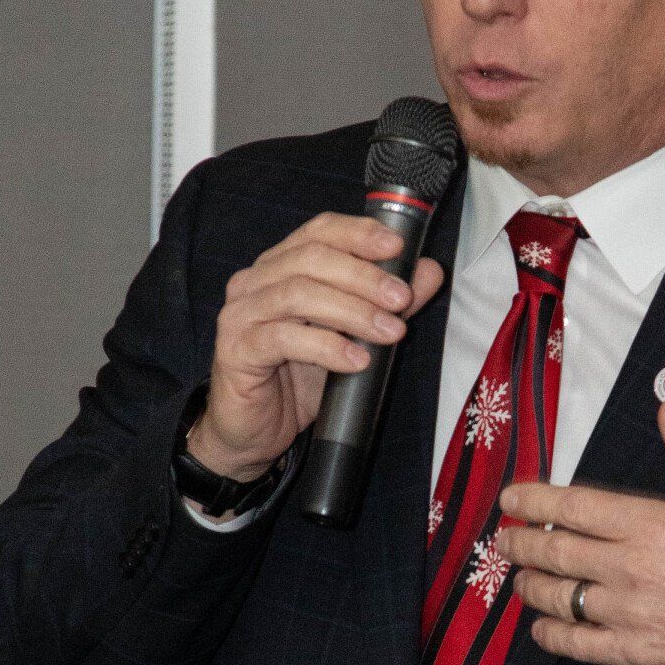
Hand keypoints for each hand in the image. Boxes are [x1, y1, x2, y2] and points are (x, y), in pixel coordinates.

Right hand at [187, 214, 445, 481]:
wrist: (253, 432)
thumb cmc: (297, 380)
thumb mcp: (352, 337)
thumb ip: (385, 302)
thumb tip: (428, 272)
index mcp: (280, 267)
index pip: (318, 232)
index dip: (358, 233)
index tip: (397, 247)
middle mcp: (254, 282)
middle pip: (311, 258)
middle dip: (363, 276)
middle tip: (401, 299)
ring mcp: (240, 314)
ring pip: (298, 294)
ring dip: (352, 311)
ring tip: (389, 332)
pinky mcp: (236, 350)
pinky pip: (284, 339)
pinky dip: (327, 347)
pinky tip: (357, 360)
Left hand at [498, 399, 664, 664]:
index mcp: (652, 525)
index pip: (574, 506)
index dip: (535, 499)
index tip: (512, 498)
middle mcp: (631, 569)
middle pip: (555, 551)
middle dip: (521, 541)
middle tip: (503, 537)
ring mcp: (628, 615)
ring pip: (558, 597)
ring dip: (530, 585)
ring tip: (520, 577)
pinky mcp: (634, 654)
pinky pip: (576, 644)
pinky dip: (551, 634)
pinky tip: (542, 626)